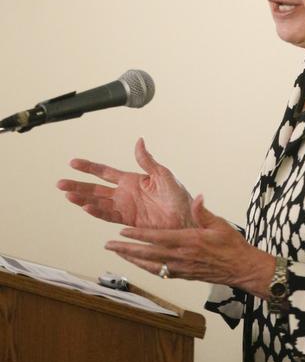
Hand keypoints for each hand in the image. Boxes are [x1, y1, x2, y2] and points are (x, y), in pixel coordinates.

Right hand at [57, 137, 193, 229]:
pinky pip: (109, 215)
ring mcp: (125, 207)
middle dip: (78, 186)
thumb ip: (147, 160)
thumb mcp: (163, 174)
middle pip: (95, 189)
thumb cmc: (179, 197)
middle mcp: (125, 194)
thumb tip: (139, 141)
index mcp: (133, 180)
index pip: (105, 172)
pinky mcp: (128, 220)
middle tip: (60, 183)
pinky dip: (97, 212)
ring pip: (98, 202)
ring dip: (83, 199)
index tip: (73, 163)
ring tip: (68, 195)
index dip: (89, 167)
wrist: (186, 218)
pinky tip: (86, 207)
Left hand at [105, 195, 274, 294]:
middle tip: (108, 244)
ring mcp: (181, 268)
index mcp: (189, 240)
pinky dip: (145, 267)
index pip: (157, 237)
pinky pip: (159, 272)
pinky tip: (137, 264)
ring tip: (116, 253)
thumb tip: (197, 197)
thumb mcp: (220, 225)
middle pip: (147, 253)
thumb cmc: (233, 246)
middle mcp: (182, 256)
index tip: (122, 230)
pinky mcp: (183, 275)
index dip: (138, 234)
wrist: (242, 268)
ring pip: (150, 264)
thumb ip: (204, 212)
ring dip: (131, 259)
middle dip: (126, 248)